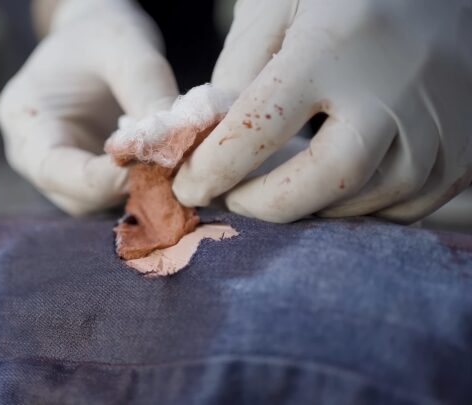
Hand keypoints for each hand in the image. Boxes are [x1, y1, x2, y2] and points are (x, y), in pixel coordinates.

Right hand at [0, 0, 177, 215]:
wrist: (98, 36)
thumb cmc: (103, 35)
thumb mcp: (126, 49)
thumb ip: (149, 92)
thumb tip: (178, 141)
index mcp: (24, 119)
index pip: (52, 168)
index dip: (100, 179)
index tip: (150, 168)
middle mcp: (32, 154)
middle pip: (75, 196)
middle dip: (124, 190)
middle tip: (175, 172)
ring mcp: (60, 170)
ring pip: (98, 204)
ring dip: (138, 193)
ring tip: (176, 167)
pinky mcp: (88, 176)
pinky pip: (114, 196)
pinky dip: (144, 187)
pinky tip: (171, 169)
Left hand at [172, 0, 471, 222]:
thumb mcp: (278, 5)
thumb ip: (240, 67)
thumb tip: (212, 140)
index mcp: (334, 47)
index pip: (258, 128)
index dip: (213, 168)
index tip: (188, 186)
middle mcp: (393, 90)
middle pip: (327, 179)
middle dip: (267, 204)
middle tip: (233, 201)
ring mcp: (438, 123)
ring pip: (368, 199)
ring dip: (312, 207)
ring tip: (278, 191)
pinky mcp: (463, 148)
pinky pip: (406, 205)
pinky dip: (360, 208)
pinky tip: (331, 190)